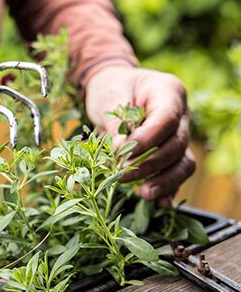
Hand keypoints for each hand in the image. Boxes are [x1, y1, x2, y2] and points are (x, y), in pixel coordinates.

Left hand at [84, 66, 194, 206]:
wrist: (113, 89)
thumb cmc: (111, 88)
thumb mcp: (108, 97)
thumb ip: (116, 123)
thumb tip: (120, 150)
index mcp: (169, 92)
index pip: (166, 119)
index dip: (148, 139)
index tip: (125, 152)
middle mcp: (182, 114)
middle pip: (175, 144)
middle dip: (149, 164)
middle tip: (121, 175)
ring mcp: (180, 135)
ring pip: (182, 163)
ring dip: (164, 181)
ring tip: (144, 194)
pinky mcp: (172, 154)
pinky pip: (177, 174)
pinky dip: (168, 188)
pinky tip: (159, 203)